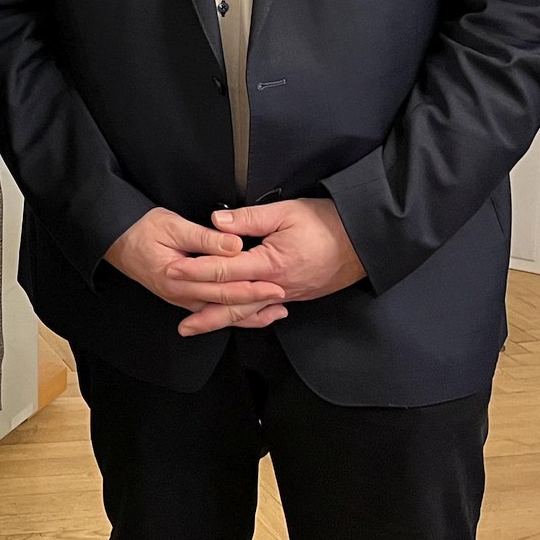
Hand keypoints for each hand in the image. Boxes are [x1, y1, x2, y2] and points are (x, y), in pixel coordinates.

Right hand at [105, 207, 287, 336]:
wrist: (114, 239)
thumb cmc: (140, 229)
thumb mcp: (173, 226)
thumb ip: (206, 238)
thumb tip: (234, 244)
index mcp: (179, 277)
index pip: (222, 286)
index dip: (251, 286)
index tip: (274, 283)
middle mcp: (180, 295)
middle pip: (225, 304)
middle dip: (256, 303)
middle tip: (281, 298)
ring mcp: (180, 299)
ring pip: (219, 313)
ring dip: (248, 314)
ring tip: (274, 312)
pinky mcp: (181, 297)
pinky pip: (211, 310)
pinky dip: (232, 313)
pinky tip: (247, 311)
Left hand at [168, 199, 366, 317]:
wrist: (365, 241)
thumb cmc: (327, 222)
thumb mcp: (286, 212)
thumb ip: (248, 218)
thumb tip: (216, 222)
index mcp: (271, 264)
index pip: (226, 270)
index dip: (197, 271)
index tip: (174, 271)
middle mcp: (278, 286)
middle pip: (234, 304)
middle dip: (204, 313)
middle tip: (181, 323)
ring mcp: (288, 294)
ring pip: (248, 312)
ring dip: (221, 321)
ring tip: (197, 328)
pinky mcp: (295, 295)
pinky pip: (264, 310)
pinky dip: (246, 318)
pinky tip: (234, 321)